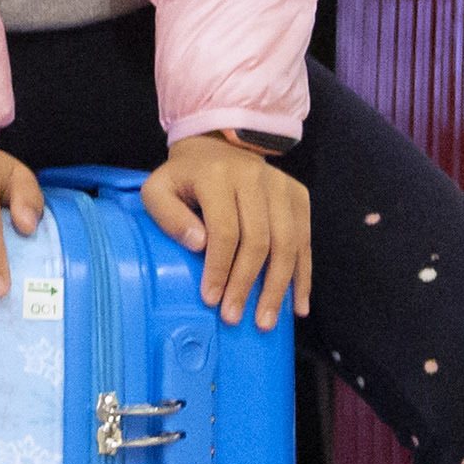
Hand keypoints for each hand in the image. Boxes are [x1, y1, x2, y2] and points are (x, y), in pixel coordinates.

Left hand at [144, 131, 311, 329]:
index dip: (219, 268)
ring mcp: (281, 185)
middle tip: (234, 317)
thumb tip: (199, 244)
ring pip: (288, 243)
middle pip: (259, 240)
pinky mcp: (298, 195)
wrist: (216, 143)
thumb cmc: (184, 177)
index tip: (211, 299)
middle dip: (247, 284)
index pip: (225, 229)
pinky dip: (303, 276)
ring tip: (265, 321)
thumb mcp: (158, 190)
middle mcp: (255, 177)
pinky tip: (298, 306)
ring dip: (278, 288)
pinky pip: (305, 240)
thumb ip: (168, 216)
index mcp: (218, 176)